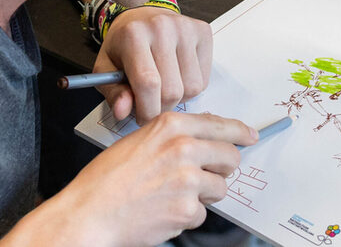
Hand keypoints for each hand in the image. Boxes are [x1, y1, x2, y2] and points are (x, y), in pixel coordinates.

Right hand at [0, 112, 257, 246]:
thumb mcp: (139, 140)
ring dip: (204, 195)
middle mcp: (184, 148)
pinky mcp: (187, 209)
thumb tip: (202, 137)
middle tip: (208, 176)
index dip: (239, 132)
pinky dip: (187, 217)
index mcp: (171, 126)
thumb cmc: (108, 178)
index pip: (219, 124)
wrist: (90, 212)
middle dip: (223, 168)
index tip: (250, 136)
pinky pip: (202, 214)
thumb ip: (171, 135)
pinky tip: (164, 212)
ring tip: (175, 196)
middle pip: (230, 156)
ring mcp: (188, 179)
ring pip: (220, 188)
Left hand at [94, 6, 212, 123]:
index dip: (147, 110)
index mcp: (134, 35)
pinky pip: (204, 78)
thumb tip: (122, 112)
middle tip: (152, 103)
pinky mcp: (203, 32)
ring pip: (192, 87)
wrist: (142, 15)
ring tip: (164, 88)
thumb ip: (113, 93)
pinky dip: (192, 87)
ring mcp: (186, 28)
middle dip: (161, 107)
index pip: (148, 83)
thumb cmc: (124, 44)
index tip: (142, 117)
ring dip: (178, 98)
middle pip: (172, 90)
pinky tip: (178, 76)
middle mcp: (162, 27)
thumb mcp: (106, 68)